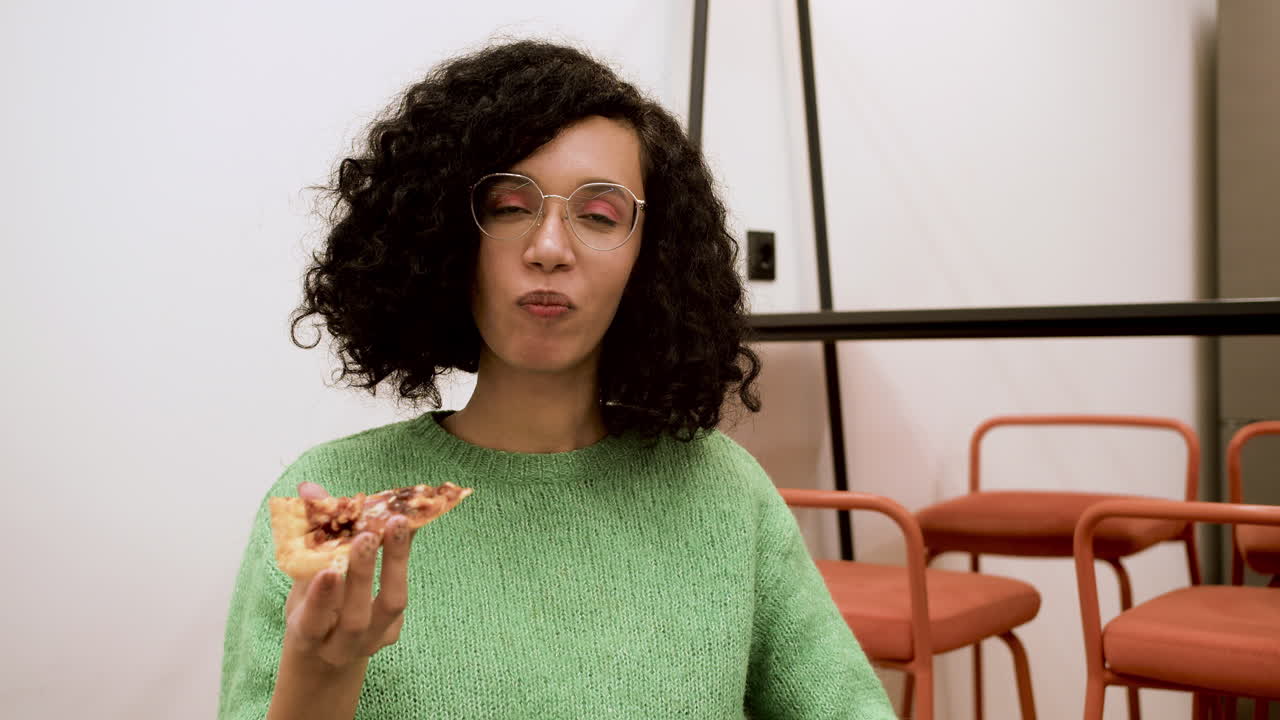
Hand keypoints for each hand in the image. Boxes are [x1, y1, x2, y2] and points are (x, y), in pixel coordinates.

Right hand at [281, 482, 418, 670]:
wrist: (326, 648)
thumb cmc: (310, 605)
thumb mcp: (300, 578)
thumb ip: (308, 537)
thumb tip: (308, 487)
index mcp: (308, 635)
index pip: (313, 622)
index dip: (321, 598)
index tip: (329, 570)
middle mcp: (340, 645)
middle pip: (356, 616)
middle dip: (363, 575)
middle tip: (367, 536)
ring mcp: (371, 640)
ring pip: (390, 605)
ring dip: (395, 561)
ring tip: (399, 523)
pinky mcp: (392, 630)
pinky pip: (402, 593)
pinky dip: (402, 558)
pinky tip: (408, 528)